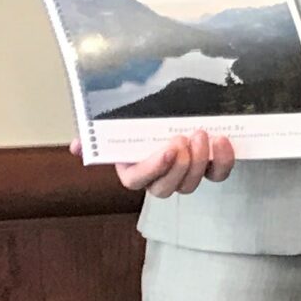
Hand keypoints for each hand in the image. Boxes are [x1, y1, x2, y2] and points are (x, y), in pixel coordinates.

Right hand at [76, 131, 236, 196]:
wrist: (172, 113)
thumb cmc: (141, 121)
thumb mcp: (117, 124)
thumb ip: (96, 134)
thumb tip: (77, 146)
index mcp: (132, 170)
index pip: (137, 180)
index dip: (154, 168)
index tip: (168, 149)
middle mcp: (158, 179)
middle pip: (167, 188)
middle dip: (180, 165)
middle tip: (186, 139)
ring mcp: (184, 176)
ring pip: (191, 184)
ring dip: (199, 161)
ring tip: (203, 135)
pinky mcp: (208, 169)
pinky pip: (217, 174)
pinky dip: (224, 161)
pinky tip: (223, 141)